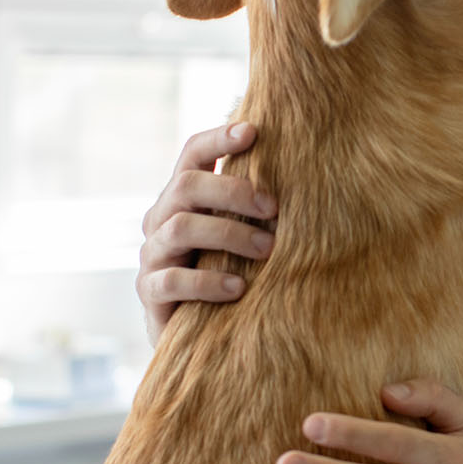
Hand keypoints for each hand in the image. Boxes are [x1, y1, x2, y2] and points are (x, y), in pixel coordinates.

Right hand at [136, 121, 277, 343]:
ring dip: (228, 235)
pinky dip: (208, 282)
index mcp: (182, 197)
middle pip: (186, 186)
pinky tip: (238, 288)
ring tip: (266, 251)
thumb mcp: (242, 234)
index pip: (192, 153)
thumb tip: (312, 177)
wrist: (199, 332)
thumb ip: (257, 207)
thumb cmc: (230, 270)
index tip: (253, 131)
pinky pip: (172, 280)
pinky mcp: (150, 292)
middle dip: (232, 191)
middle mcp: (161, 219)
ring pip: (180, 228)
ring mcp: (152, 254)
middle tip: (274, 209)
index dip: (218, 139)